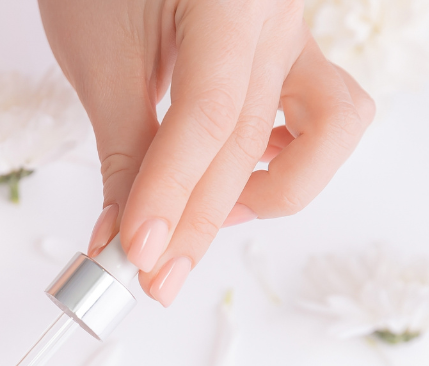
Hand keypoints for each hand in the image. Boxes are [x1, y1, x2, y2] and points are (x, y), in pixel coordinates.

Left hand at [38, 0, 374, 305]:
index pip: (210, 116)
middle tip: (150, 276)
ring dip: (270, 191)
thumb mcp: (99, 55)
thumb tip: (123, 240)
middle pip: (251, 139)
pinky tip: (232, 185)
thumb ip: (122, 150)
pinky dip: (286, 160)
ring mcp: (294, 33)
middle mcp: (278, 12)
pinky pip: (321, 114)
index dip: (172, 194)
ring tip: (200, 219)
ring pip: (329, 127)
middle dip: (199, 220)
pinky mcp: (290, 54)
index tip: (136, 253)